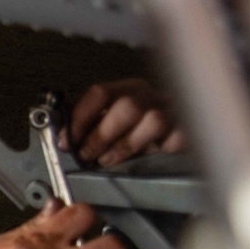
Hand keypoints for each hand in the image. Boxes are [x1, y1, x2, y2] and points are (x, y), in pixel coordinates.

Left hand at [58, 78, 186, 166]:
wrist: (179, 126)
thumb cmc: (136, 128)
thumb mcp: (110, 121)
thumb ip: (90, 123)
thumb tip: (62, 135)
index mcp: (127, 89)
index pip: (100, 93)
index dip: (79, 118)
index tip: (66, 140)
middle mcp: (150, 96)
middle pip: (127, 106)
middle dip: (101, 134)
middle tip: (85, 154)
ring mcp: (172, 110)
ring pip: (153, 121)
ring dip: (125, 145)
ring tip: (108, 160)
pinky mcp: (187, 129)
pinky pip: (176, 138)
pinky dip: (159, 149)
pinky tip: (146, 156)